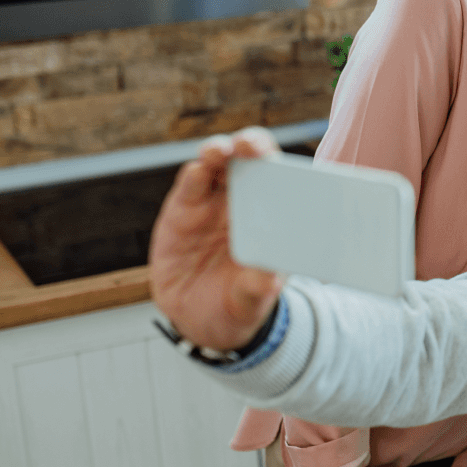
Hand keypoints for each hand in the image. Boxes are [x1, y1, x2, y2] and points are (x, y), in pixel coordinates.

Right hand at [149, 128, 282, 349]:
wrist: (201, 321)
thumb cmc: (239, 303)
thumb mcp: (252, 300)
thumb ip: (259, 286)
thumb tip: (270, 277)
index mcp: (274, 217)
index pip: (282, 179)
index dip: (283, 165)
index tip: (283, 163)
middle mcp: (246, 203)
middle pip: (250, 160)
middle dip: (251, 145)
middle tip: (250, 146)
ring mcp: (213, 204)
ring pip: (218, 164)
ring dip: (219, 151)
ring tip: (221, 152)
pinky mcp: (183, 211)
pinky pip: (190, 185)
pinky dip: (194, 175)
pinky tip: (198, 172)